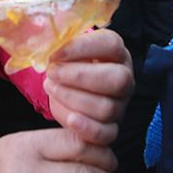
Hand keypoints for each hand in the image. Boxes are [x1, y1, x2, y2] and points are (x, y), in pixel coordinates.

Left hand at [45, 29, 133, 145]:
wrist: (67, 91)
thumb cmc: (69, 65)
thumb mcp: (67, 49)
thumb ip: (61, 41)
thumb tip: (47, 38)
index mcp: (116, 53)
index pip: (111, 44)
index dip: (83, 47)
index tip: (56, 53)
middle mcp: (124, 79)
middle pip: (117, 79)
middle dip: (79, 76)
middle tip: (52, 72)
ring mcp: (119, 106)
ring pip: (106, 107)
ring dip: (73, 98)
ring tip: (51, 88)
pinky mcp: (110, 129)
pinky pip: (106, 134)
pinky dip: (88, 128)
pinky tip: (70, 120)